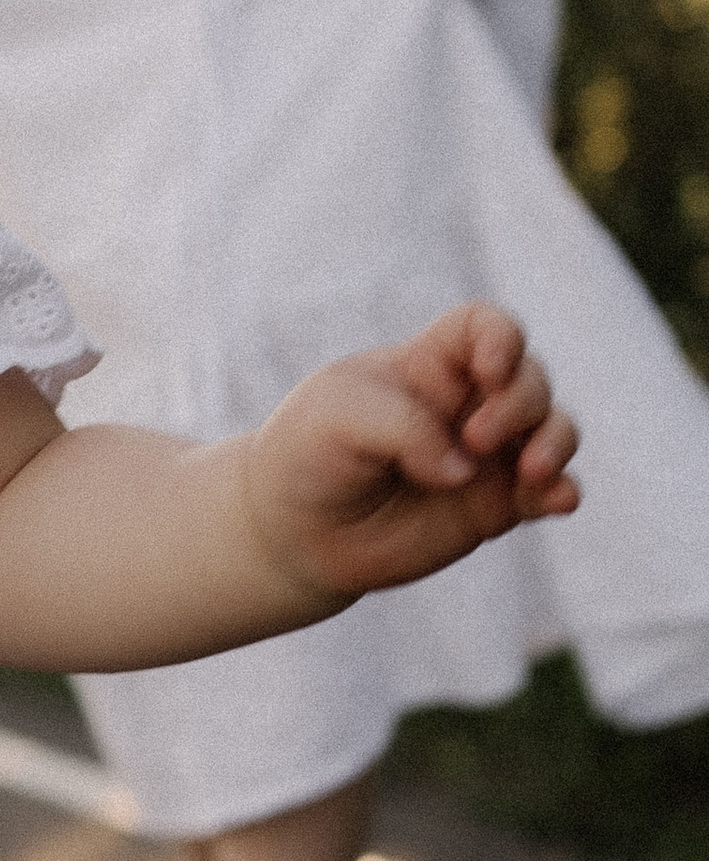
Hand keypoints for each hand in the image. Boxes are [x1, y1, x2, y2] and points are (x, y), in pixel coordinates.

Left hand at [245, 305, 579, 607]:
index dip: (503, 339)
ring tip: (532, 471)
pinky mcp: (496, 505)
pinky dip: (563, 493)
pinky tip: (560, 502)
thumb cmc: (310, 454)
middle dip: (519, 403)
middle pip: (530, 379)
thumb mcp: (339, 418)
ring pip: (554, 430)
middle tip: (475, 438)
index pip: (487, 328)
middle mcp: (469, 403)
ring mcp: (488, 455)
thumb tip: (467, 471)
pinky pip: (549, 492)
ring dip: (555, 443)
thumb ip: (406, 429)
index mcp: (431, 364)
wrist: (296, 531)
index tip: (488, 369)